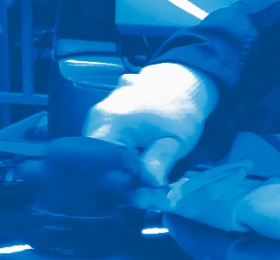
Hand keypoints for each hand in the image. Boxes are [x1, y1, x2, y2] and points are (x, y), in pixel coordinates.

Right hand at [83, 62, 219, 208]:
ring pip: (101, 154)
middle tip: (146, 192)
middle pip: (98, 162)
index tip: (139, 196)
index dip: (119, 186)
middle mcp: (96, 117)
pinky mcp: (103, 116)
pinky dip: (120, 156)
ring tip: (145, 176)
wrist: (183, 81)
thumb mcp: (176, 139)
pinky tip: (138, 163)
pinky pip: (105, 142)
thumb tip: (150, 184)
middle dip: (121, 181)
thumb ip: (160, 161)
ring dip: (121, 169)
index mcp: (109, 122)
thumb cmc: (181, 108)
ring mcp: (98, 115)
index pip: (101, 167)